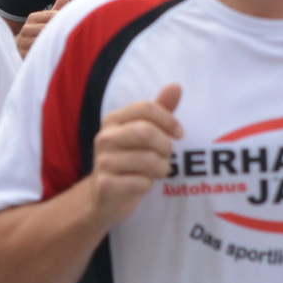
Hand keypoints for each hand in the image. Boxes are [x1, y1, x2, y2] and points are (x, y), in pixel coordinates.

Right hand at [16, 0, 67, 56]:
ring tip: (66, 45)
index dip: (62, 18)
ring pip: (40, 42)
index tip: (72, 21)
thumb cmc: (40, 29)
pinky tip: (55, 53)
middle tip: (71, 34)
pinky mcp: (22, 54)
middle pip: (45, 29)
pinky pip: (35, 54)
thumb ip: (56, 9)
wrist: (21, 45)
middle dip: (57, 31)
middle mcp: (26, 28)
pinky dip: (46, 54)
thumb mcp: (47, 18)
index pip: (50, 15)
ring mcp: (23, 41)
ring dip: (52, 43)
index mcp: (33, 17)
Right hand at [89, 83, 182, 227]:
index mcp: (113, 120)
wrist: (106, 197)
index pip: (146, 108)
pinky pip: (142, 182)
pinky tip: (142, 184)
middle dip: (165, 146)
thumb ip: (161, 109)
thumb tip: (176, 85)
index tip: (179, 133)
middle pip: (147, 132)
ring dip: (161, 167)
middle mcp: (104, 138)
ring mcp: (102, 162)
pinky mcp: (106, 185)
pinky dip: (149, 184)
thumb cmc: (131, 158)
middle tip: (166, 156)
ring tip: (157, 170)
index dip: (169, 120)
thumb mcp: (145, 132)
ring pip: (148, 159)